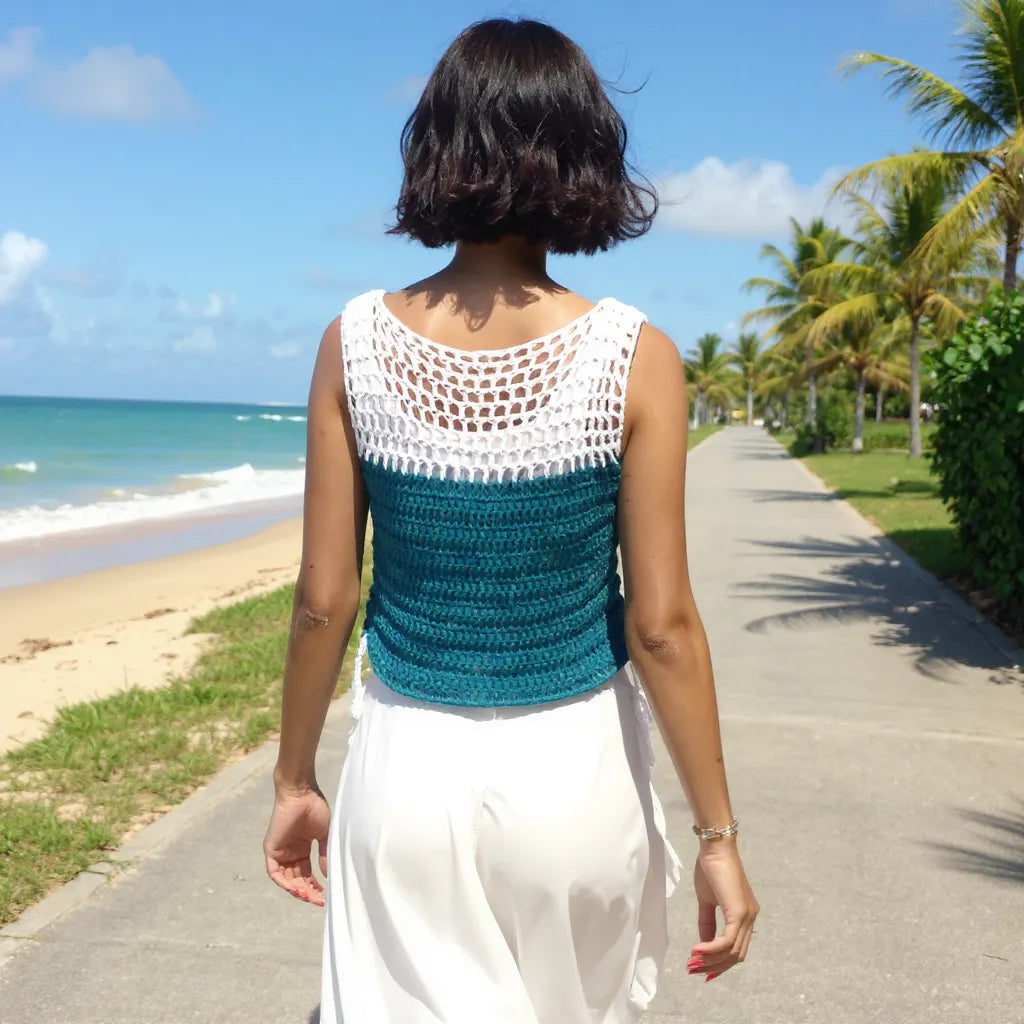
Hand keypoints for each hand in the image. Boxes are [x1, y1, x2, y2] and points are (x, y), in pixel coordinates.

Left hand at [263, 783, 329, 906]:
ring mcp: (280, 851)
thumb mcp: (324, 834)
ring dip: (297, 890)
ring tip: (310, 896)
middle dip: (307, 891)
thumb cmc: (314, 807)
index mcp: (303, 848)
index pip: (306, 874)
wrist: (301, 793)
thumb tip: (328, 874)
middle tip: (319, 899)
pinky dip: (284, 882)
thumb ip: (324, 854)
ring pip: (286, 879)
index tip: (325, 894)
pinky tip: (296, 889)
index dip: (314, 885)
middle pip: (297, 879)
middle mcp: (291, 852)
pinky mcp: (271, 849)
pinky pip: (275, 872)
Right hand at [687, 839, 758, 981]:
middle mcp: (751, 919)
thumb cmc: (710, 868)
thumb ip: (707, 923)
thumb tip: (703, 946)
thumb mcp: (707, 900)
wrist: (715, 848)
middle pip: (736, 956)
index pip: (737, 949)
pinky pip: (726, 941)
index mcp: (746, 916)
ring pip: (732, 952)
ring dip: (710, 961)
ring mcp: (747, 917)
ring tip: (691, 962)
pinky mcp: (739, 913)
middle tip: (692, 969)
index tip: (701, 969)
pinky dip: (711, 949)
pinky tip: (696, 950)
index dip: (720, 963)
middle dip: (713, 966)